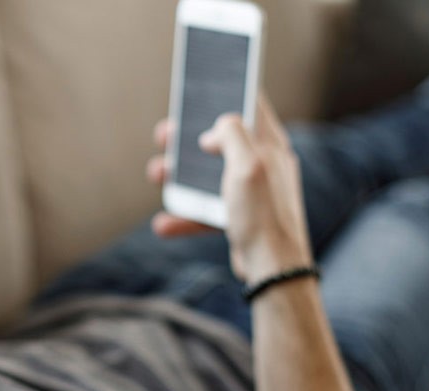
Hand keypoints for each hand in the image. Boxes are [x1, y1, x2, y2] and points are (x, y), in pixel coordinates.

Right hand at [146, 96, 311, 279]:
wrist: (272, 270)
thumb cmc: (264, 215)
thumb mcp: (248, 164)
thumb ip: (232, 134)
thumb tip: (215, 130)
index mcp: (270, 145)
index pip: (252, 105)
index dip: (229, 91)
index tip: (206, 83)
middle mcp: (263, 164)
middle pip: (221, 139)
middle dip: (189, 137)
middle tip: (164, 134)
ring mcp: (250, 191)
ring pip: (208, 174)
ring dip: (179, 175)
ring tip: (156, 173)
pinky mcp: (239, 216)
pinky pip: (206, 209)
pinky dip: (184, 215)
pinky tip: (163, 222)